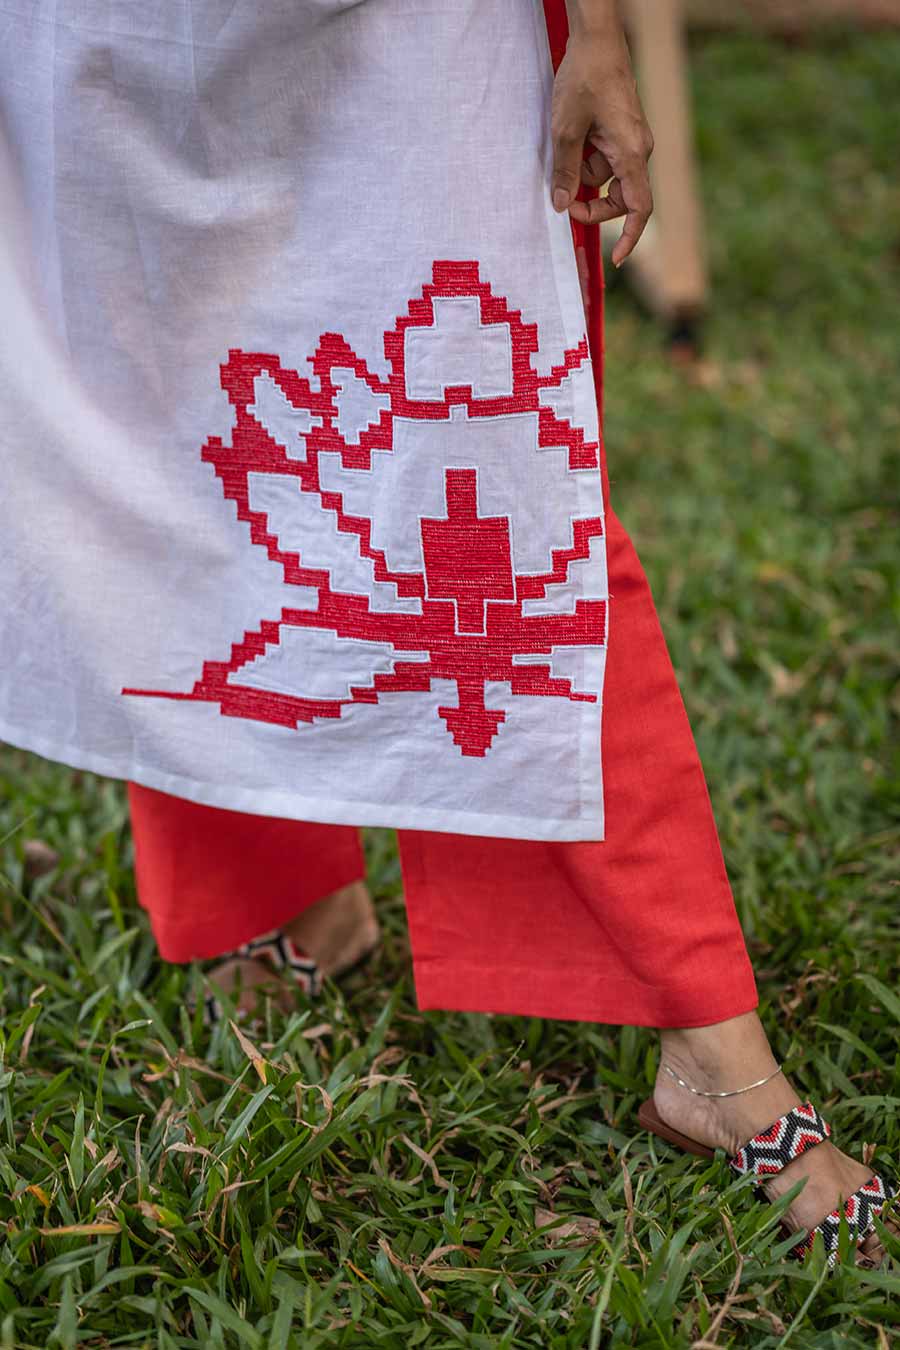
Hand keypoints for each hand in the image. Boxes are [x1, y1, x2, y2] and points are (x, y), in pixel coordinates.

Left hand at [551, 19, 653, 267]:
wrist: (597, 37)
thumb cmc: (585, 77)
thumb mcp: (565, 130)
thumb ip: (565, 172)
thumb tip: (562, 206)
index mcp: (631, 152)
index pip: (639, 208)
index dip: (630, 237)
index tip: (618, 259)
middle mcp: (638, 149)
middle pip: (620, 197)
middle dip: (592, 205)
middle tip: (563, 203)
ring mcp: (632, 139)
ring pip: (607, 176)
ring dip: (584, 174)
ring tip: (565, 143)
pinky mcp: (623, 130)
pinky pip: (606, 158)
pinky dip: (587, 158)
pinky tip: (574, 136)